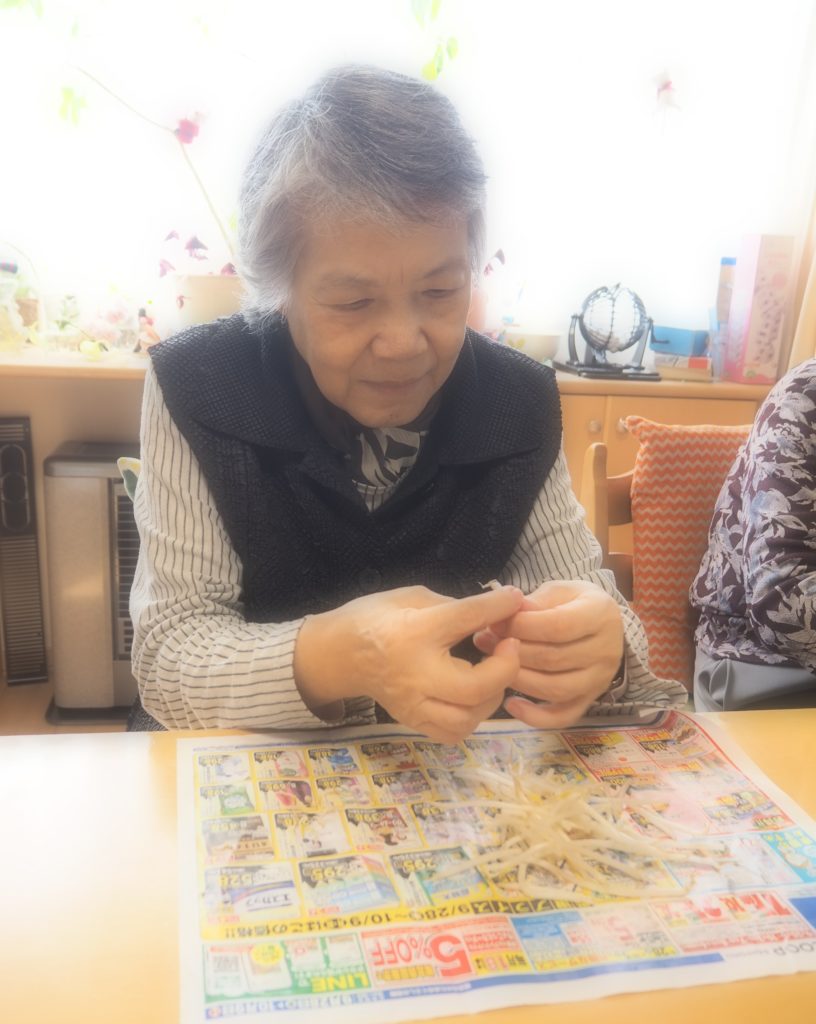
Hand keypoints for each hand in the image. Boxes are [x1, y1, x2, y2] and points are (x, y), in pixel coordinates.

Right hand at [294, 585, 523, 742]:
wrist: (338, 653)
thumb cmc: (376, 617)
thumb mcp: (412, 597)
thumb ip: (452, 605)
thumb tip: (492, 612)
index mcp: (414, 631)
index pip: (465, 617)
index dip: (498, 606)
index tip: (515, 599)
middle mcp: (415, 673)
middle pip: (473, 686)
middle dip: (505, 668)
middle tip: (509, 647)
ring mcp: (413, 703)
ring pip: (466, 717)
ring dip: (492, 695)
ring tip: (493, 674)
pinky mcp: (412, 721)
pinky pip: (452, 733)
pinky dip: (472, 717)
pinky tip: (474, 696)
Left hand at [473, 580, 623, 728]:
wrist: (602, 624)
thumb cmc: (574, 603)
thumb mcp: (558, 591)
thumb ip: (534, 602)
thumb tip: (505, 613)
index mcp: (601, 615)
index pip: (558, 626)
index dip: (522, 626)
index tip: (495, 621)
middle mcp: (606, 651)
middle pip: (554, 659)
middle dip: (512, 651)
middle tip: (484, 641)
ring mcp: (600, 680)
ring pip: (556, 689)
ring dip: (518, 679)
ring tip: (491, 665)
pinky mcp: (589, 700)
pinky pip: (563, 716)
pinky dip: (535, 716)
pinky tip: (511, 704)